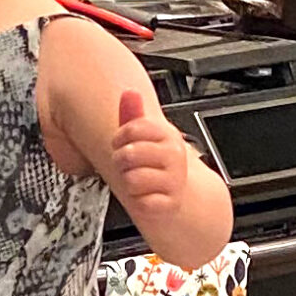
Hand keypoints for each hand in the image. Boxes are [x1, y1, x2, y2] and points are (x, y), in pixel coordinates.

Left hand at [109, 88, 191, 221]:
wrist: (177, 192)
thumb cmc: (154, 163)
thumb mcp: (143, 136)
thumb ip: (133, 113)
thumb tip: (130, 92)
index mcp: (168, 135)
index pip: (132, 129)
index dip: (119, 138)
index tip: (121, 144)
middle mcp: (175, 155)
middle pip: (128, 154)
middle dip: (121, 162)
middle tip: (128, 165)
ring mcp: (174, 180)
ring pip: (132, 179)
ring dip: (128, 183)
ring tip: (137, 181)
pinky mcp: (171, 203)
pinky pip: (142, 203)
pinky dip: (139, 202)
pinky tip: (145, 196)